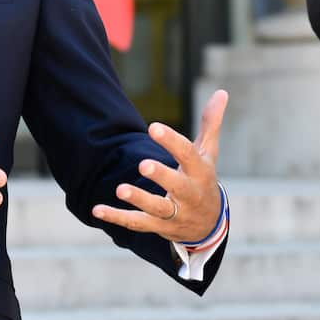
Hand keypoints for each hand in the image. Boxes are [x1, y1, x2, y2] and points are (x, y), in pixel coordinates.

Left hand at [92, 89, 227, 242]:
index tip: (153, 127)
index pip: (188, 155)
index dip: (171, 142)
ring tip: (120, 189)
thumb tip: (221, 92)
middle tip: (143, 164)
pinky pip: (138, 223)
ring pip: (158, 208)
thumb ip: (210, 123)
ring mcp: (176, 213)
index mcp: (200, 171)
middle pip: (177, 185)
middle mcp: (190, 193)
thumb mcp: (209, 152)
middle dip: (161, 176)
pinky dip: (118, 218)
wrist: (210, 224)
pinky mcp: (160, 227)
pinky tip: (98, 210)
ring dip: (139, 200)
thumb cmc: (204, 178)